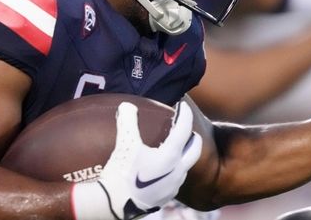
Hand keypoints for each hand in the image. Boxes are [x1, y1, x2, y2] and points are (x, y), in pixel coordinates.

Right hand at [72, 101, 201, 219]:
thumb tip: (127, 105)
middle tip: (184, 126)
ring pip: (186, 165)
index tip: (183, 106)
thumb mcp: (124, 145)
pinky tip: (162, 167)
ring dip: (183, 152)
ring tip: (173, 146)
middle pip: (195, 149)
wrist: (115, 205)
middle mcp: (177, 171)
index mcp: (170, 156)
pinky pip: (177, 178)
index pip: (184, 129)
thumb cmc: (121, 173)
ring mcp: (174, 186)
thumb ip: (127, 122)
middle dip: (192, 135)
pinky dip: (175, 167)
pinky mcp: (167, 197)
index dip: (185, 114)